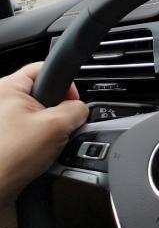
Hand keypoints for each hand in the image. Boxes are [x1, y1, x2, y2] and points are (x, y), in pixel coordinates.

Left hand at [0, 63, 88, 207]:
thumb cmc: (8, 158)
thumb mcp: (57, 126)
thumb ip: (77, 110)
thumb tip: (82, 110)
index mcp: (7, 88)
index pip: (44, 69)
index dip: (66, 85)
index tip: (73, 104)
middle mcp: (0, 102)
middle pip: (42, 95)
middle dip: (57, 113)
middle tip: (62, 128)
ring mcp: (0, 122)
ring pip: (36, 117)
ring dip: (47, 131)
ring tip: (47, 147)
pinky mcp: (2, 140)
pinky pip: (28, 134)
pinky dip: (37, 143)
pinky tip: (37, 156)